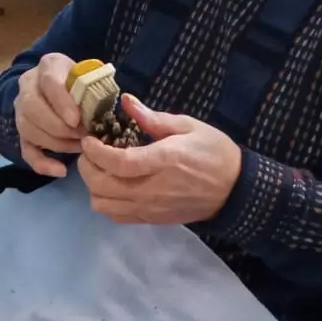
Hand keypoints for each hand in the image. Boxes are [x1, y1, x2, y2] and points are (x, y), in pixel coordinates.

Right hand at [14, 52, 86, 176]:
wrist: (62, 85)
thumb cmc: (83, 82)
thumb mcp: (91, 77)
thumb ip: (96, 89)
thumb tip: (105, 115)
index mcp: (48, 66)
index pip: (50, 82)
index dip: (62, 103)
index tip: (77, 120)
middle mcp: (28, 86)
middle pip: (33, 108)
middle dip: (60, 127)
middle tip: (83, 136)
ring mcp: (21, 111)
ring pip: (30, 130)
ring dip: (57, 143)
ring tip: (80, 147)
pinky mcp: (22, 133)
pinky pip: (26, 151)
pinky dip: (42, 164)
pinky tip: (61, 171)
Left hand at [78, 95, 242, 224]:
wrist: (234, 190)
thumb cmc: (213, 152)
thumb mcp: (189, 126)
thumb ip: (153, 118)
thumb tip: (126, 101)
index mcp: (163, 161)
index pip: (118, 163)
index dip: (96, 152)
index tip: (89, 139)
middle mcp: (152, 189)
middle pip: (102, 186)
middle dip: (87, 167)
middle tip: (90, 151)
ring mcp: (150, 208)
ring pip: (103, 205)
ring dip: (93, 186)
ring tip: (100, 169)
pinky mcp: (150, 219)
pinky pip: (116, 216)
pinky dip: (106, 201)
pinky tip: (113, 185)